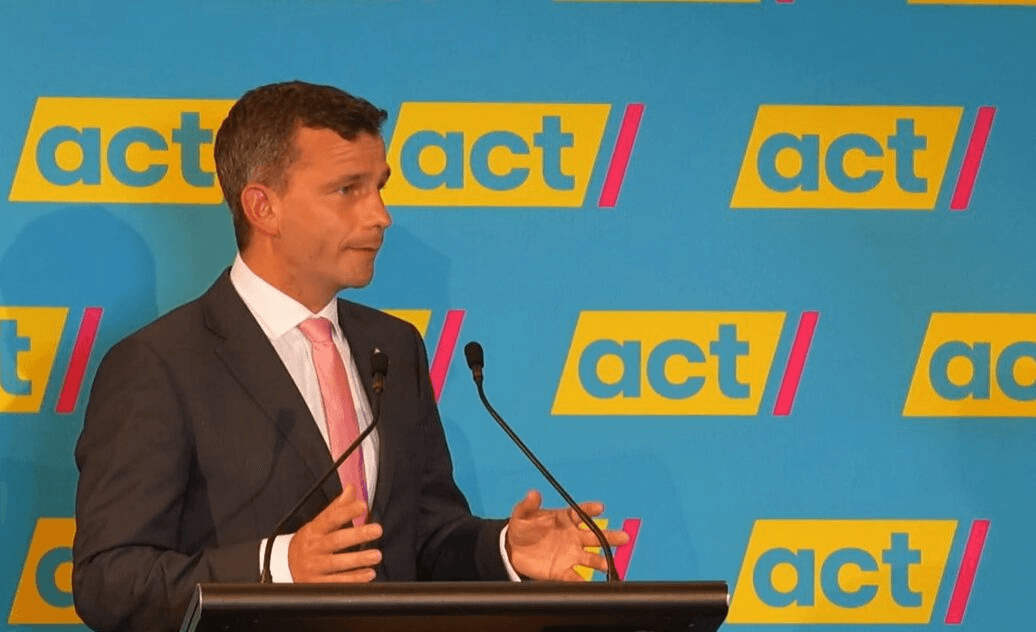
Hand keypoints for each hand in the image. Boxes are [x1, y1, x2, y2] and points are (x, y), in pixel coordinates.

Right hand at [287, 483, 382, 581]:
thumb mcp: (318, 524)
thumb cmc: (308, 543)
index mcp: (314, 531)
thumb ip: (337, 507)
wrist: (284, 567)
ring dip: (358, 559)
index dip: (347, 511)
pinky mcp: (317, 584)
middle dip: (358, 535)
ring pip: (337, 563)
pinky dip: (354, 579)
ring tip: (376, 555)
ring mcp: (314, 567)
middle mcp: (313, 548)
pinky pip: (338, 582)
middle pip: (336, 540)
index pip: (330, 518)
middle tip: (377, 530)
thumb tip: (351, 488)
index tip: (363, 506)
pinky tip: (369, 573)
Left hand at [505, 490, 629, 580]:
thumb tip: (533, 494)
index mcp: (566, 519)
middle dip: (611, 537)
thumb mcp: (522, 514)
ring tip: (607, 564)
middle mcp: (574, 537)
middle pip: (596, 536)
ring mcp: (571, 555)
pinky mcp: (562, 571)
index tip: (599, 508)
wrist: (513, 550)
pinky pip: (574, 576)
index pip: (582, 513)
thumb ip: (528, 505)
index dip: (591, 510)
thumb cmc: (523, 528)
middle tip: (624, 537)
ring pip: (591, 558)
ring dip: (600, 561)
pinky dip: (580, 580)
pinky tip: (586, 582)